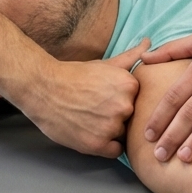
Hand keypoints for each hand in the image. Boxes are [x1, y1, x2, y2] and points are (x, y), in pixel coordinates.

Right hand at [25, 39, 149, 157]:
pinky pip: (114, 151)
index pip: (139, 100)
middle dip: (117, 115)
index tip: (108, 96)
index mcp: (130, 85)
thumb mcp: (105, 64)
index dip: (124, 100)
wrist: (43, 88)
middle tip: (96, 107)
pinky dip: (105, 145)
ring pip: (122, 134)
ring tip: (90, 118)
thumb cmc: (74, 75)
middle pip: (131, 118)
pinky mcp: (97, 145)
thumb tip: (148, 41)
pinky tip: (91, 131)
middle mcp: (124, 106)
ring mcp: (111, 127)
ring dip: (110, 130)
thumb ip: (131, 56)